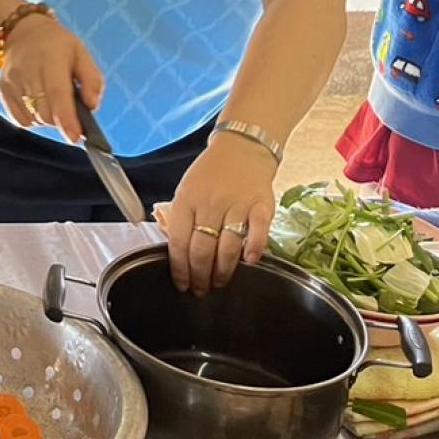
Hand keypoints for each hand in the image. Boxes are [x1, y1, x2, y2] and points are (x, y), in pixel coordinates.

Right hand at [0, 14, 103, 143]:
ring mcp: (12, 81)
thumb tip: (92, 107)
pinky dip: (34, 119)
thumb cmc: (57, 45)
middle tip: (71, 113)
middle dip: (61, 120)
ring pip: (33, 118)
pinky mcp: (3, 90)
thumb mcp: (81, 53)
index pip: (57, 93)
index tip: (76, 137)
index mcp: (51, 58)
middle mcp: (27, 70)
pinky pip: (20, 119)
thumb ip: (92, 80)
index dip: (66, 119)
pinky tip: (39, 104)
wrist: (22, 32)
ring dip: (48, 119)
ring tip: (53, 102)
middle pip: (45, 112)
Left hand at [164, 134, 276, 295]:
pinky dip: (254, 248)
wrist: (242, 148)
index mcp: (187, 201)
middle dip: (199, 276)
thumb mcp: (186, 190)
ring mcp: (236, 204)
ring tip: (219, 283)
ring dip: (222, 271)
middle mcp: (210, 204)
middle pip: (202, 249)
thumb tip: (177, 253)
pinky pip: (259, 231)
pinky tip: (249, 262)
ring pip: (227, 246)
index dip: (180, 269)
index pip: (179, 242)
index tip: (182, 284)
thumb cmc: (210, 174)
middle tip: (201, 290)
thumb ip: (182, 219)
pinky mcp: (261, 205)